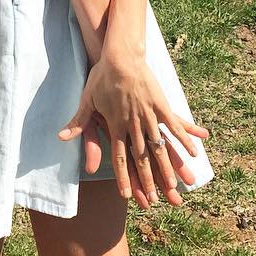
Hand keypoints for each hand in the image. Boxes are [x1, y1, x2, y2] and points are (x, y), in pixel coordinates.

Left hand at [57, 50, 209, 207]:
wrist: (119, 55)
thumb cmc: (101, 76)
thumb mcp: (87, 100)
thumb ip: (79, 122)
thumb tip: (62, 138)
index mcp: (116, 125)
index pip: (120, 158)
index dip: (124, 177)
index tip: (128, 195)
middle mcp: (133, 124)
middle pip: (142, 158)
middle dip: (149, 180)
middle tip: (156, 200)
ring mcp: (148, 115)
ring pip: (159, 146)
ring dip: (168, 166)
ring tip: (176, 184)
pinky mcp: (160, 104)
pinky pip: (175, 125)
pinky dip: (185, 139)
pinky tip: (194, 151)